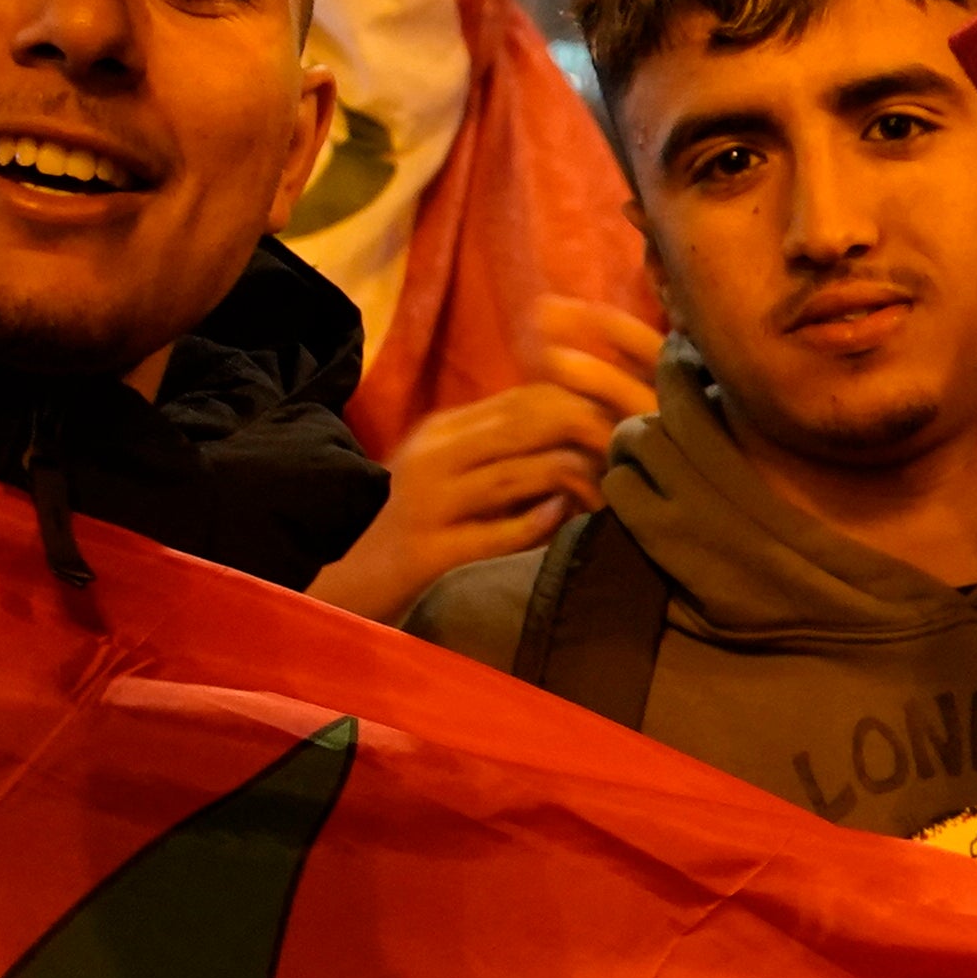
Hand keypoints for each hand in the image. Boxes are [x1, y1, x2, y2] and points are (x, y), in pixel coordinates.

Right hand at [305, 297, 664, 620]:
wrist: (345, 580)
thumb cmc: (418, 526)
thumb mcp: (459, 473)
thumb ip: (510, 447)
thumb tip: (588, 421)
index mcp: (444, 431)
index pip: (529, 397)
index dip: (589, 404)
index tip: (629, 421)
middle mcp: (434, 457)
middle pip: (529, 424)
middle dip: (591, 434)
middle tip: (631, 452)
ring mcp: (429, 504)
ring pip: (519, 473)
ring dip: (575, 481)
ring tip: (606, 493)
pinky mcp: (429, 551)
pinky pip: (500, 531)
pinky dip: (542, 522)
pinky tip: (566, 518)